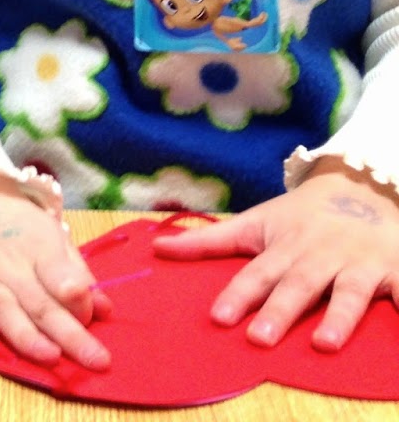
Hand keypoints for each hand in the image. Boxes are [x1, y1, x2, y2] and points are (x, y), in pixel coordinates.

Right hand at [0, 179, 111, 369]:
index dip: (79, 297)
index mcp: (37, 246)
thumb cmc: (16, 225)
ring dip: (25, 334)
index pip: (61, 275)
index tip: (97, 320)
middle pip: (39, 302)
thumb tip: (104, 310)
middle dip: (68, 333)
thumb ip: (75, 273)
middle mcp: (6, 261)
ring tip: (50, 356)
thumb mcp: (51, 236)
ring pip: (1, 308)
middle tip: (96, 361)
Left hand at [152, 159, 398, 350]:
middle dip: (279, 311)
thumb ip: (208, 241)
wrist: (359, 187)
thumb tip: (157, 247)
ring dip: (338, 317)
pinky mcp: (395, 268)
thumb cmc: (298, 216)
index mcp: (284, 247)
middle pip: (297, 286)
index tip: (218, 317)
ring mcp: (358, 263)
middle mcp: (319, 256)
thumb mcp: (253, 223)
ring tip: (322, 344)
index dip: (237, 295)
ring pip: (348, 292)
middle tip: (259, 338)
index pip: (255, 274)